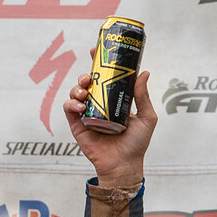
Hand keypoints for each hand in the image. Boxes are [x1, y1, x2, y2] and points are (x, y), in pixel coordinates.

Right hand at [64, 67, 154, 190]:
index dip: (99, 63)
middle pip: (88, 83)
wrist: (124, 165)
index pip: (105, 78)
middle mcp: (99, 104)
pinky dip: (71, 103)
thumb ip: (143, 96)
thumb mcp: (147, 117)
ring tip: (85, 92)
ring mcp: (87, 114)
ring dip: (77, 87)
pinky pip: (69, 108)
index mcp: (114, 100)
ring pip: (76, 92)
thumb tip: (144, 72)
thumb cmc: (137, 144)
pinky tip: (80, 105)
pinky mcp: (77, 125)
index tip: (97, 51)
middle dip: (85, 74)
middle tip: (90, 76)